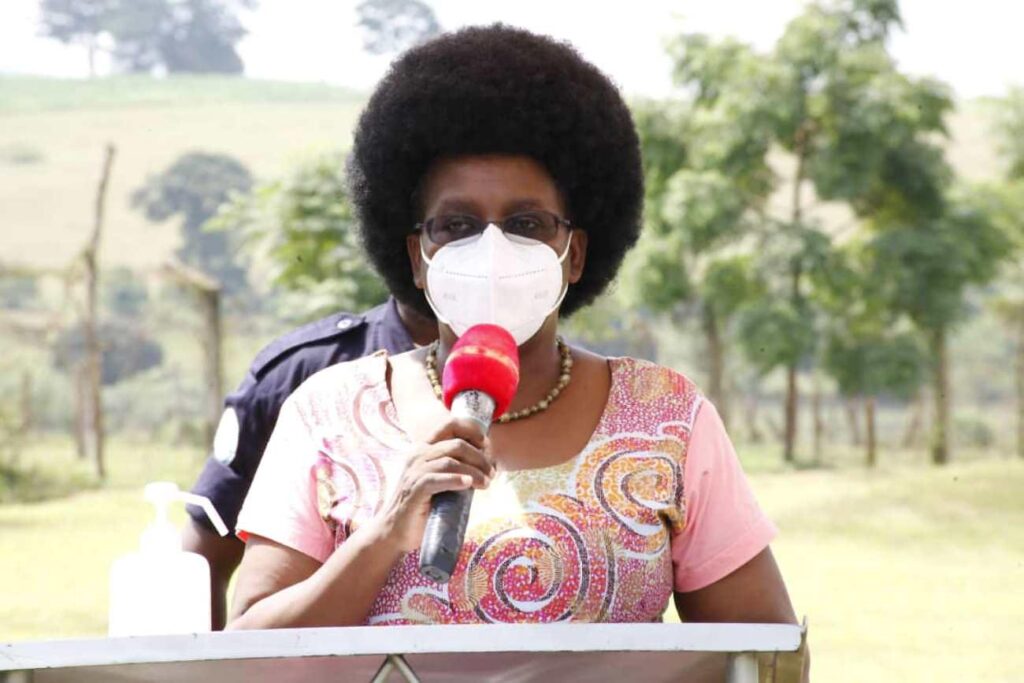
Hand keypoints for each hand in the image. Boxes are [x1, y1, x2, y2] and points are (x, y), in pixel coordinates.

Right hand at [376, 417, 494, 551]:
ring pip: (451, 461)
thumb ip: (454, 469)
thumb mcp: (438, 480)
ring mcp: (415, 472)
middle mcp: (418, 455)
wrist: (394, 531)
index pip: (449, 425)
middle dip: (480, 457)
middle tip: (492, 473)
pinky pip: (438, 479)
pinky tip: (470, 485)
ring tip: (486, 483)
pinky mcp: (415, 489)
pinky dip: (457, 480)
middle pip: (457, 444)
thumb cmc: (421, 507)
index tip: (487, 446)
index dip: (472, 431)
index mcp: (424, 449)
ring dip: (474, 471)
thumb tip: (485, 466)